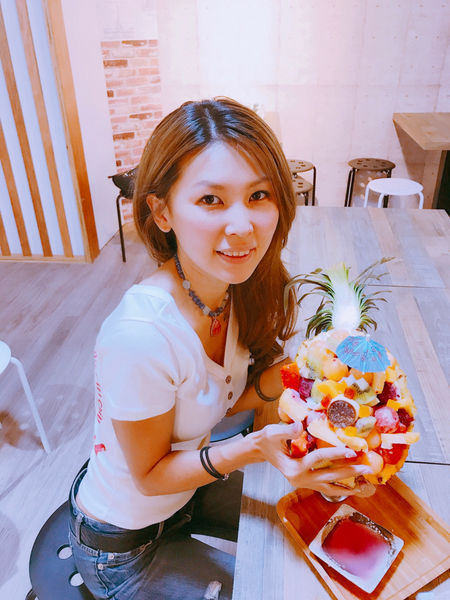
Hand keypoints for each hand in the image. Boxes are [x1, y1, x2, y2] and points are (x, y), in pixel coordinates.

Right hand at [254, 422, 375, 497]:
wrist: (260, 449)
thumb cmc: (266, 440)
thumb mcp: (273, 432)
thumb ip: (287, 430)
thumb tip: (303, 425)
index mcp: (292, 469)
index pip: (318, 460)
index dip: (335, 454)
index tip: (350, 450)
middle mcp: (299, 480)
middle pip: (328, 476)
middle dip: (349, 472)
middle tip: (366, 468)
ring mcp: (303, 483)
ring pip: (329, 487)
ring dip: (348, 484)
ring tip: (365, 484)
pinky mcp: (306, 482)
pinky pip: (326, 488)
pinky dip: (340, 488)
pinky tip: (352, 487)